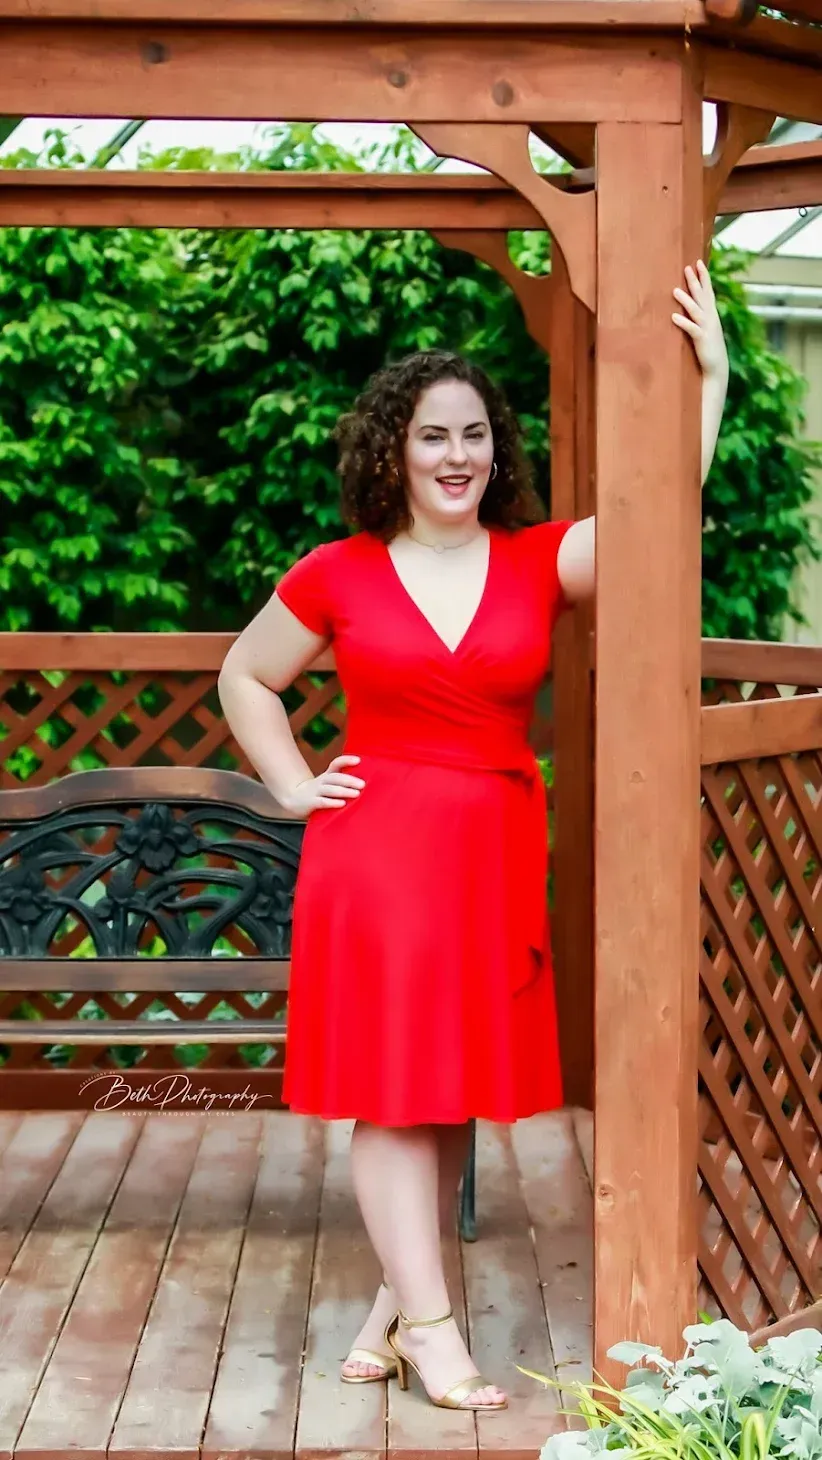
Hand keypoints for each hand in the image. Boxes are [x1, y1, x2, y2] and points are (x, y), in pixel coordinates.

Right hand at [282, 755, 365, 816]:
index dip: (346, 760)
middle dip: (349, 780)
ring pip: (329, 789)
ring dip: (343, 791)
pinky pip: (321, 802)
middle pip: (335, 777)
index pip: (336, 763)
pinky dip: (332, 802)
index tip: (359, 760)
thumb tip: (366, 785)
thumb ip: (342, 784)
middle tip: (363, 784)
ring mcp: (315, 791)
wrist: (293, 800)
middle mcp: (322, 781)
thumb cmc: (318, 793)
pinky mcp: (310, 803)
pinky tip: (342, 804)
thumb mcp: (328, 785)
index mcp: (327, 775)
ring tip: (356, 794)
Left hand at [672, 260, 728, 382]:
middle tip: (687, 267)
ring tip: (675, 290)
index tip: (698, 263)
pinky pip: (691, 329)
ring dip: (686, 300)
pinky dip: (683, 322)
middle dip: (695, 281)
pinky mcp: (702, 339)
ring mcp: (707, 328)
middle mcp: (711, 318)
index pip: (708, 291)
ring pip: (695, 310)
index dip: (704, 277)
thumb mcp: (705, 329)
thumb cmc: (709, 348)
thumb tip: (689, 306)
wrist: (717, 368)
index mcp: (712, 314)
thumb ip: (699, 317)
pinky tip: (674, 317)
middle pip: (702, 296)